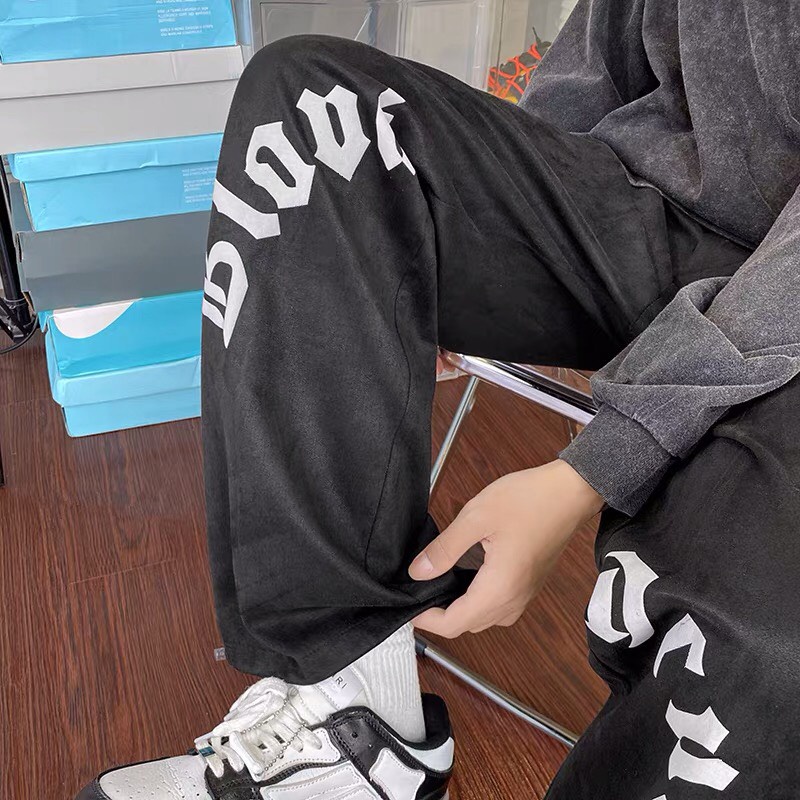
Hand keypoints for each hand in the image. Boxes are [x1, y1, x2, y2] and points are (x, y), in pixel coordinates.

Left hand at [409, 459, 603, 637]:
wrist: (571, 491)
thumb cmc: (528, 499)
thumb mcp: (475, 518)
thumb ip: (444, 549)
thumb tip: (418, 572)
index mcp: (500, 588)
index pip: (455, 624)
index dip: (427, 620)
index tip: (409, 606)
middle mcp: (514, 600)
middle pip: (469, 625)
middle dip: (440, 615)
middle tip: (419, 590)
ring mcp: (525, 594)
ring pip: (484, 618)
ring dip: (460, 608)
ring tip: (438, 583)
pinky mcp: (529, 585)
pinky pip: (499, 606)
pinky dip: (477, 600)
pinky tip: (465, 575)